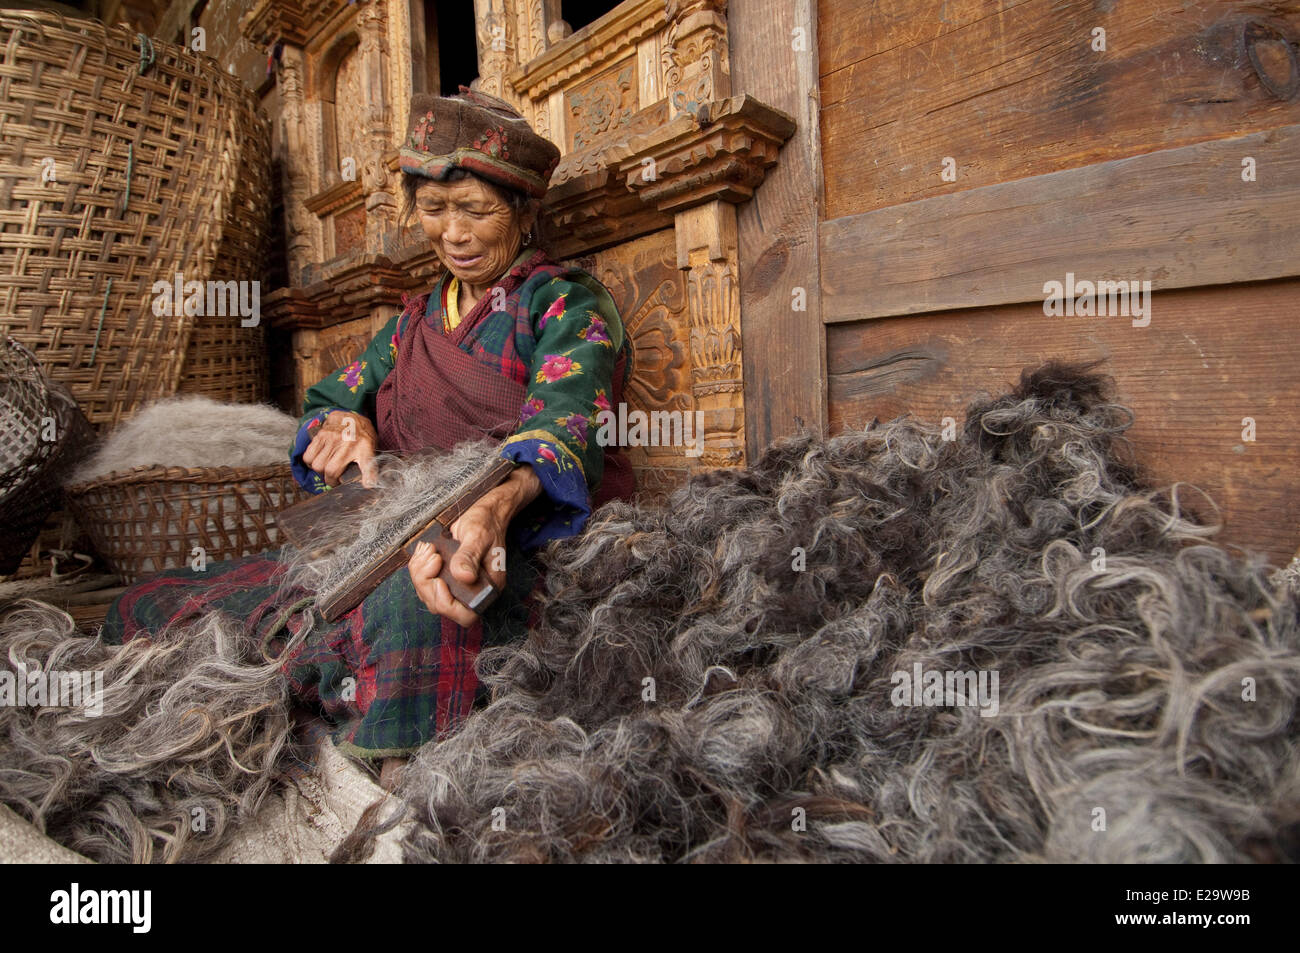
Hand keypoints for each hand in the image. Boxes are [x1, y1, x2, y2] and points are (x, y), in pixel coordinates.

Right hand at [303, 410, 378, 486]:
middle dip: (329, 477)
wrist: (352, 416)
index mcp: (364, 448)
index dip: (363, 479)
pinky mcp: (321, 434)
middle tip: (333, 475)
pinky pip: (308, 455)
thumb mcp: (370, 451)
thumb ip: (369, 468)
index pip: (366, 466)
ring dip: (319, 469)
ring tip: (325, 466)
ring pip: (316, 464)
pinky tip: (319, 458)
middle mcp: (347, 442)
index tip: (357, 485)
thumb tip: (369, 485)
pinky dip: (310, 461)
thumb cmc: (361, 437)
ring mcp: (332, 437)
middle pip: (328, 470)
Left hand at [407, 465, 541, 625]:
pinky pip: (425, 581)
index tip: (439, 581)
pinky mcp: (446, 576)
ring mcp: (457, 585)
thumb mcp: (477, 536)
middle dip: (427, 582)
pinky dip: (419, 567)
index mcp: (487, 588)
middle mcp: (472, 591)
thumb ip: (469, 556)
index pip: (465, 615)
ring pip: (428, 594)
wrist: (485, 512)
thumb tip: (463, 576)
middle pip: (440, 605)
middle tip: (432, 556)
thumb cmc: (486, 522)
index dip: (447, 604)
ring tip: (428, 550)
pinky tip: (425, 550)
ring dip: (420, 573)